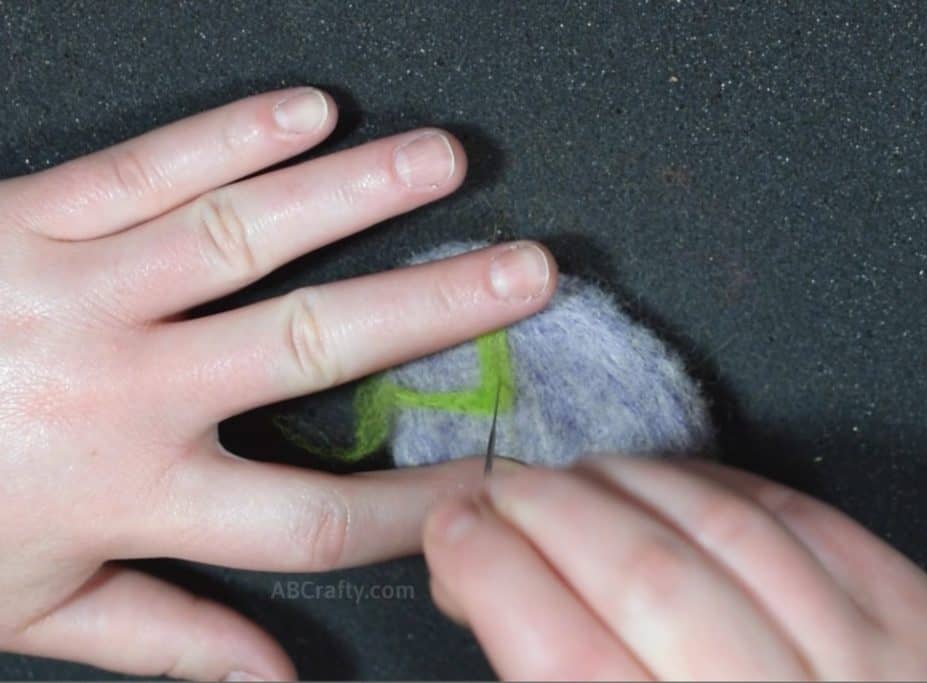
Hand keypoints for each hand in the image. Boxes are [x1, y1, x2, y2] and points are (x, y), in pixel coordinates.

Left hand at [0, 87, 555, 678]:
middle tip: (524, 272)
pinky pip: (143, 169)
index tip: (490, 482)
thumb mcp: (34, 609)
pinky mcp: (23, 219)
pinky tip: (309, 114)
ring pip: (240, 236)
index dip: (414, 508)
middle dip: (432, 309)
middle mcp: (121, 389)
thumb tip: (278, 682)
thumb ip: (168, 640)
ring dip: (355, 194)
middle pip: (309, 348)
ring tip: (441, 164)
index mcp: (129, 493)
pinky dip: (232, 137)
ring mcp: (73, 292)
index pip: (310, 517)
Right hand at [424, 457, 926, 679]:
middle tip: (502, 490)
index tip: (454, 529)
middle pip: (647, 579)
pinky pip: (803, 517)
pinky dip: (719, 483)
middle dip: (548, 510)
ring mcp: (873, 674)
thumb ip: (540, 674)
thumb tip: (477, 577)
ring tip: (576, 476)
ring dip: (629, 482)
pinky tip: (668, 480)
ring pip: (725, 531)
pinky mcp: (919, 628)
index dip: (495, 575)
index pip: (568, 662)